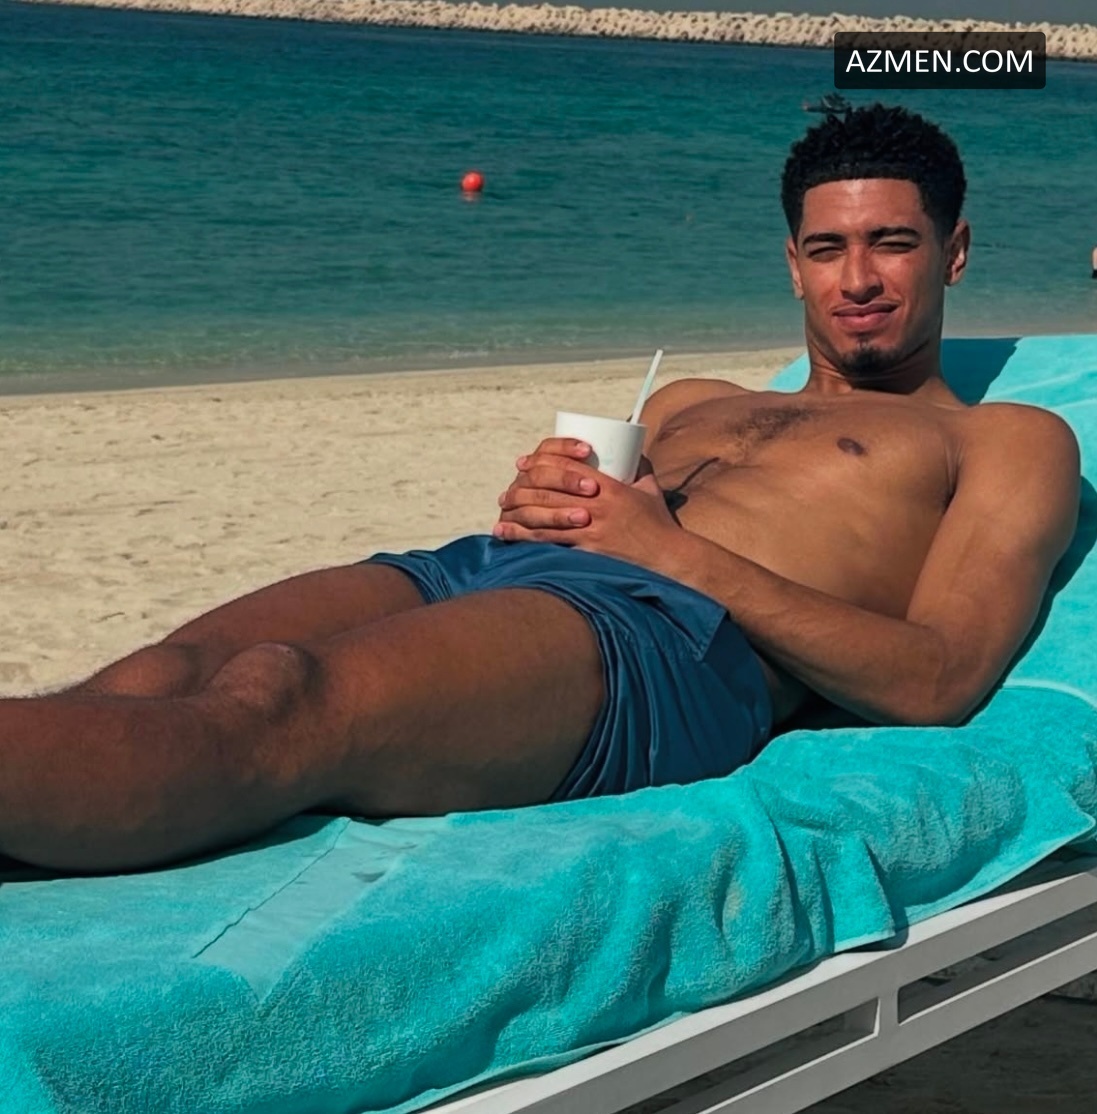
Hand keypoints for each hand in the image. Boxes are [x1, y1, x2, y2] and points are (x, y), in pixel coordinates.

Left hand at [495, 445, 679, 572]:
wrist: (668, 557)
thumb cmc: (659, 524)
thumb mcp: (650, 489)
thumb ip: (639, 468)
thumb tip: (631, 451)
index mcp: (609, 486)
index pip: (566, 465)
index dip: (540, 460)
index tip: (524, 463)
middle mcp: (596, 505)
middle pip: (548, 489)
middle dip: (522, 486)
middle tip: (508, 490)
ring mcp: (590, 529)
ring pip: (543, 514)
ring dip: (517, 511)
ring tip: (502, 511)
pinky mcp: (587, 550)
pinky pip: (548, 541)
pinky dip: (524, 537)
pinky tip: (508, 535)